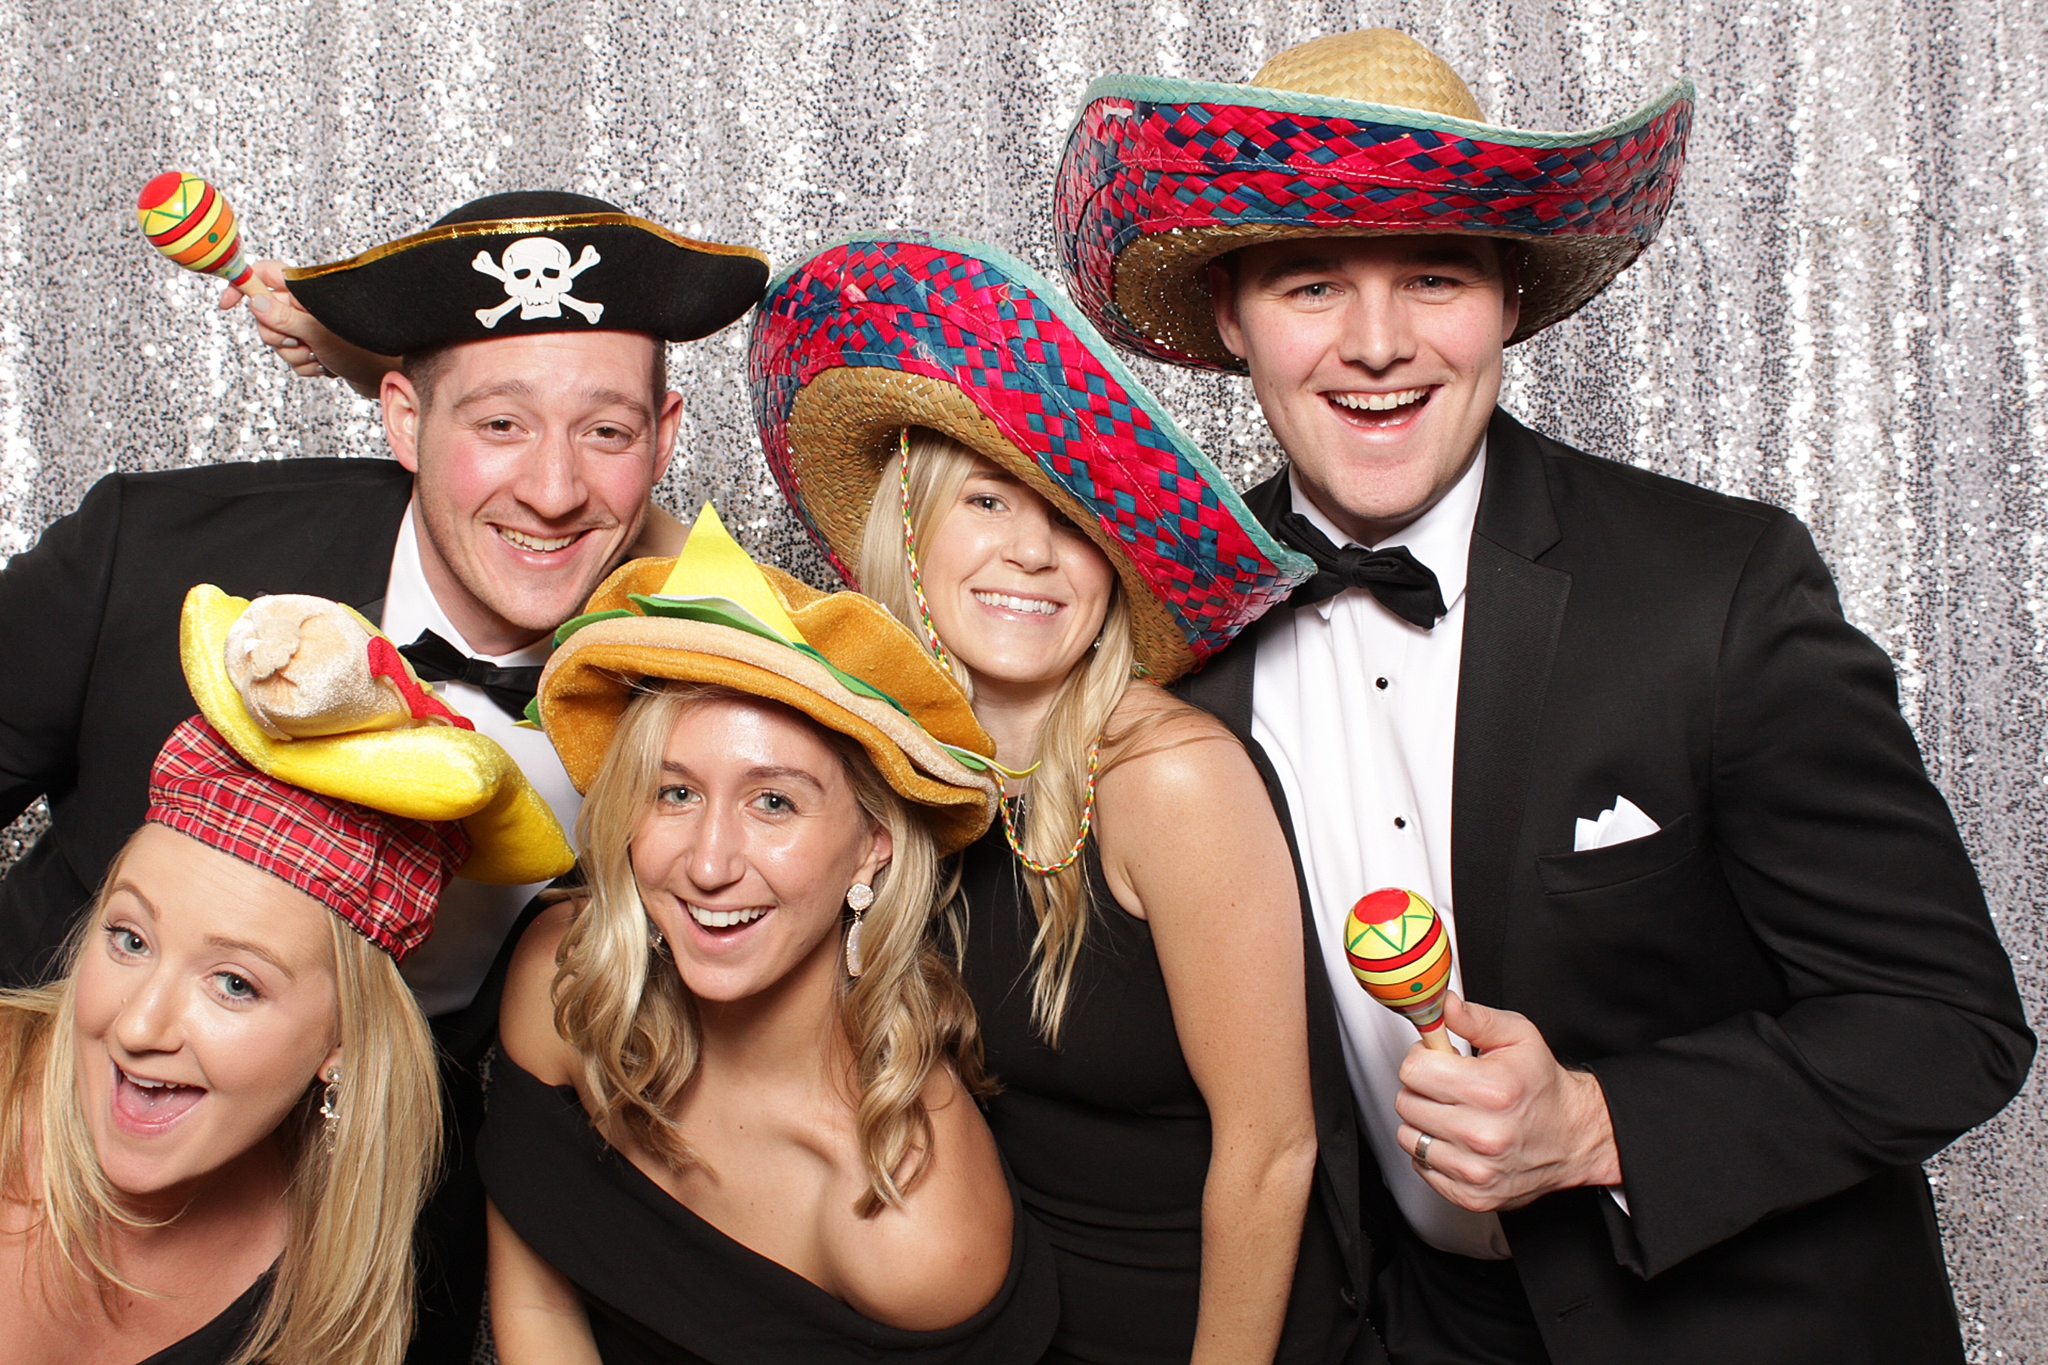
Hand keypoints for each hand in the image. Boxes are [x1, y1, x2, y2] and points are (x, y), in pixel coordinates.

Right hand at [217, 260, 397, 396]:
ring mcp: (311, 327)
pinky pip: (294, 360)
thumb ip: (285, 316)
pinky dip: (308, 367)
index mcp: (308, 290)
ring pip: (279, 342)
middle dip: (279, 336)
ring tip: (322, 356)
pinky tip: (328, 367)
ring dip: (297, 356)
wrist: (389, 378)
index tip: (226, 304)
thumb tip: (255, 301)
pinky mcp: (315, 347)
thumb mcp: (319, 331)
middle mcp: (307, 305)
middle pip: (264, 316)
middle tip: (303, 341)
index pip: (264, 274)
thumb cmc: (364, 349)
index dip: (242, 285)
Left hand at [1393, 993, 1621, 1211]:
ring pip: (1408, 1136)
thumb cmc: (1543, 1087)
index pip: (1414, 1070)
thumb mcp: (1519, 1037)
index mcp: (1492, 1090)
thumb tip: (1443, 1006)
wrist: (1573, 1137)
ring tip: (1453, 1113)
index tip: (1439, 1060)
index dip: (1422, 1058)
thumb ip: (1476, 1018)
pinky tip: (1457, 1140)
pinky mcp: (1471, 1195)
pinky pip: (1420, 1165)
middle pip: (1407, 1102)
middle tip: (1449, 1087)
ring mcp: (1476, 1170)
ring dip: (1424, 1122)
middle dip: (1422, 1089)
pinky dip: (1433, 1151)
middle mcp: (1483, 1135)